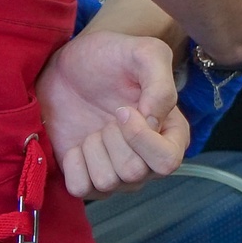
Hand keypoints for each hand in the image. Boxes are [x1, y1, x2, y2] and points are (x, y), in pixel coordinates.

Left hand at [36, 27, 189, 198]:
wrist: (70, 65)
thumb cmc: (110, 57)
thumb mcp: (144, 53)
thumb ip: (160, 84)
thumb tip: (154, 122)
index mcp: (171, 134)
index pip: (167, 161)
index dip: (141, 139)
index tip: (122, 109)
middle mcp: (148, 160)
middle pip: (134, 172)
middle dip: (112, 139)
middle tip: (109, 115)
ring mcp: (117, 172)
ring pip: (106, 182)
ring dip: (93, 149)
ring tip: (95, 126)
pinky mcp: (87, 176)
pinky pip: (80, 188)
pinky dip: (73, 164)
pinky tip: (77, 143)